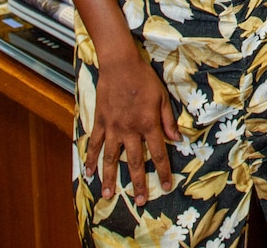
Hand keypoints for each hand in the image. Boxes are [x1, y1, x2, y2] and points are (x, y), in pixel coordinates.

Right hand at [85, 53, 180, 204]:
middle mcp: (130, 130)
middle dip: (139, 183)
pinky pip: (95, 143)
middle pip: (136, 161)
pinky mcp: (100, 122)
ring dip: (111, 178)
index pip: (159, 153)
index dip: (164, 171)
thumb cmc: (144, 78)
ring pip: (112, 158)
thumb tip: (178, 139)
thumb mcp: (162, 97)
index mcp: (148, 123)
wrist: (120, 64)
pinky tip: (88, 172)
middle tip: (140, 201)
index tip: (166, 186)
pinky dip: (90, 158)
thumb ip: (168, 120)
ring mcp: (113, 127)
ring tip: (109, 195)